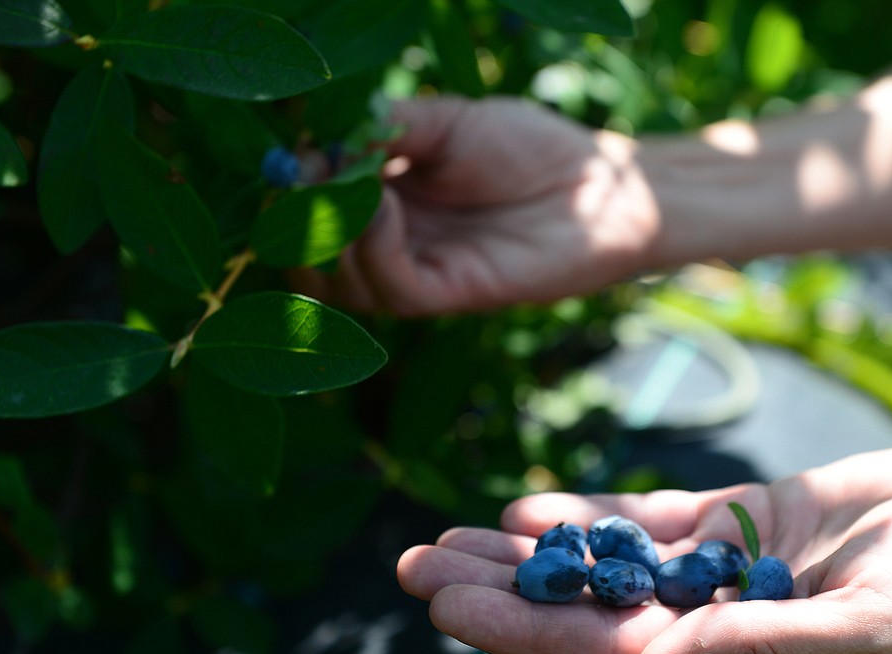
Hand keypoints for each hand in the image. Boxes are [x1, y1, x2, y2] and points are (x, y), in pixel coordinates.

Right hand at [289, 96, 657, 315]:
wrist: (600, 184)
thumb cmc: (529, 148)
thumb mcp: (445, 122)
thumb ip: (386, 127)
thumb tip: (320, 140)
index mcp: (379, 201)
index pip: (305, 212)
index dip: (291, 185)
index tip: (297, 149)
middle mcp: (389, 245)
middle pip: (308, 260)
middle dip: (295, 221)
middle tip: (306, 178)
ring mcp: (419, 273)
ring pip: (341, 286)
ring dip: (330, 235)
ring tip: (350, 187)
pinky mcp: (453, 294)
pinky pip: (393, 289)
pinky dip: (373, 249)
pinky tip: (384, 206)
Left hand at [398, 437, 891, 653]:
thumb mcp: (857, 633)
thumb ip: (753, 649)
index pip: (599, 648)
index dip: (520, 626)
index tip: (445, 602)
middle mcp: (708, 621)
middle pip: (580, 606)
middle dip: (496, 587)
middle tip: (410, 565)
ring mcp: (717, 569)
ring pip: (600, 562)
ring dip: (526, 550)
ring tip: (446, 534)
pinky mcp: (736, 521)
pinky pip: (646, 521)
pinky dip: (589, 516)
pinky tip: (530, 509)